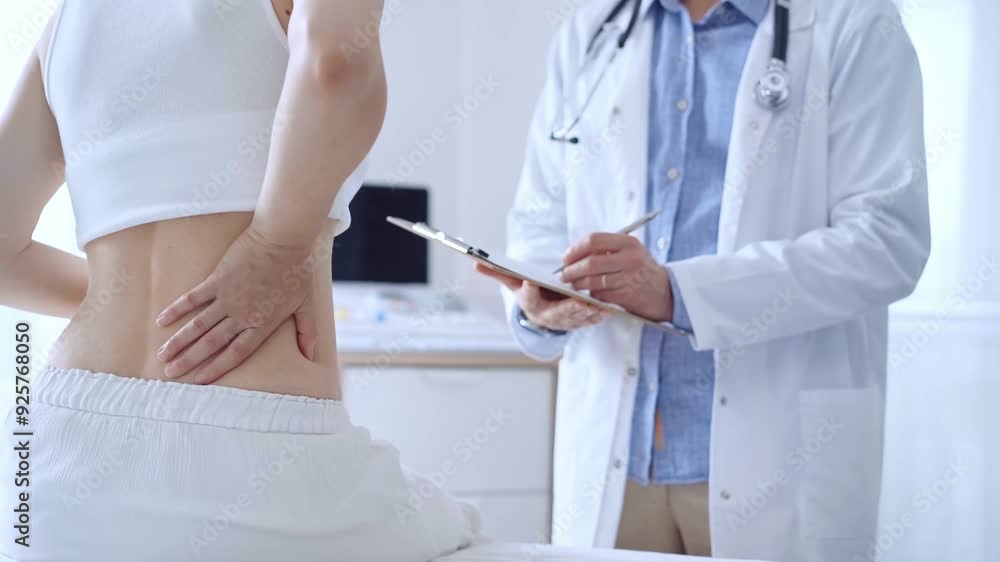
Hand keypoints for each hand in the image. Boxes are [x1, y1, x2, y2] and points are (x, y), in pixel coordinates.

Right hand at [154, 224, 320, 382]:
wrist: (283, 239)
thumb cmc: (297, 271)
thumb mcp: (306, 305)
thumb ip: (306, 332)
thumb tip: (311, 355)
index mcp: (262, 324)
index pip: (236, 354)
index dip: (216, 369)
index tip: (198, 381)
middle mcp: (242, 316)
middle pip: (211, 344)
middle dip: (189, 361)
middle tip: (170, 373)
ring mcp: (228, 298)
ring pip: (198, 325)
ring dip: (179, 341)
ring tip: (162, 355)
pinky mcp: (218, 279)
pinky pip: (193, 298)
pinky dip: (176, 310)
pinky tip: (162, 320)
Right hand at [475, 263, 610, 331]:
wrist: (544, 314)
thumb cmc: (531, 293)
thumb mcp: (514, 284)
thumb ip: (498, 273)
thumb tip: (475, 262)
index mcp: (531, 305)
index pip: (528, 297)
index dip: (529, 291)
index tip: (530, 282)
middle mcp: (547, 317)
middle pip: (558, 312)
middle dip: (568, 307)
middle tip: (578, 299)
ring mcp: (565, 322)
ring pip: (577, 319)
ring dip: (588, 314)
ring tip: (598, 303)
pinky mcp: (580, 323)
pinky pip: (591, 321)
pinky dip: (599, 316)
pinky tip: (609, 307)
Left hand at [558, 233, 673, 321]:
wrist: (665, 292)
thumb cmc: (641, 270)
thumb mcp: (629, 251)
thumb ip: (606, 249)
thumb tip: (573, 254)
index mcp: (628, 242)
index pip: (593, 240)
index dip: (575, 249)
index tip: (566, 257)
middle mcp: (630, 258)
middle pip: (590, 262)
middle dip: (571, 269)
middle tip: (563, 274)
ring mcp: (629, 277)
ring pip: (593, 280)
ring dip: (578, 284)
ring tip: (572, 284)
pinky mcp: (627, 295)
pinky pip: (600, 293)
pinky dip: (591, 294)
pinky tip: (589, 293)